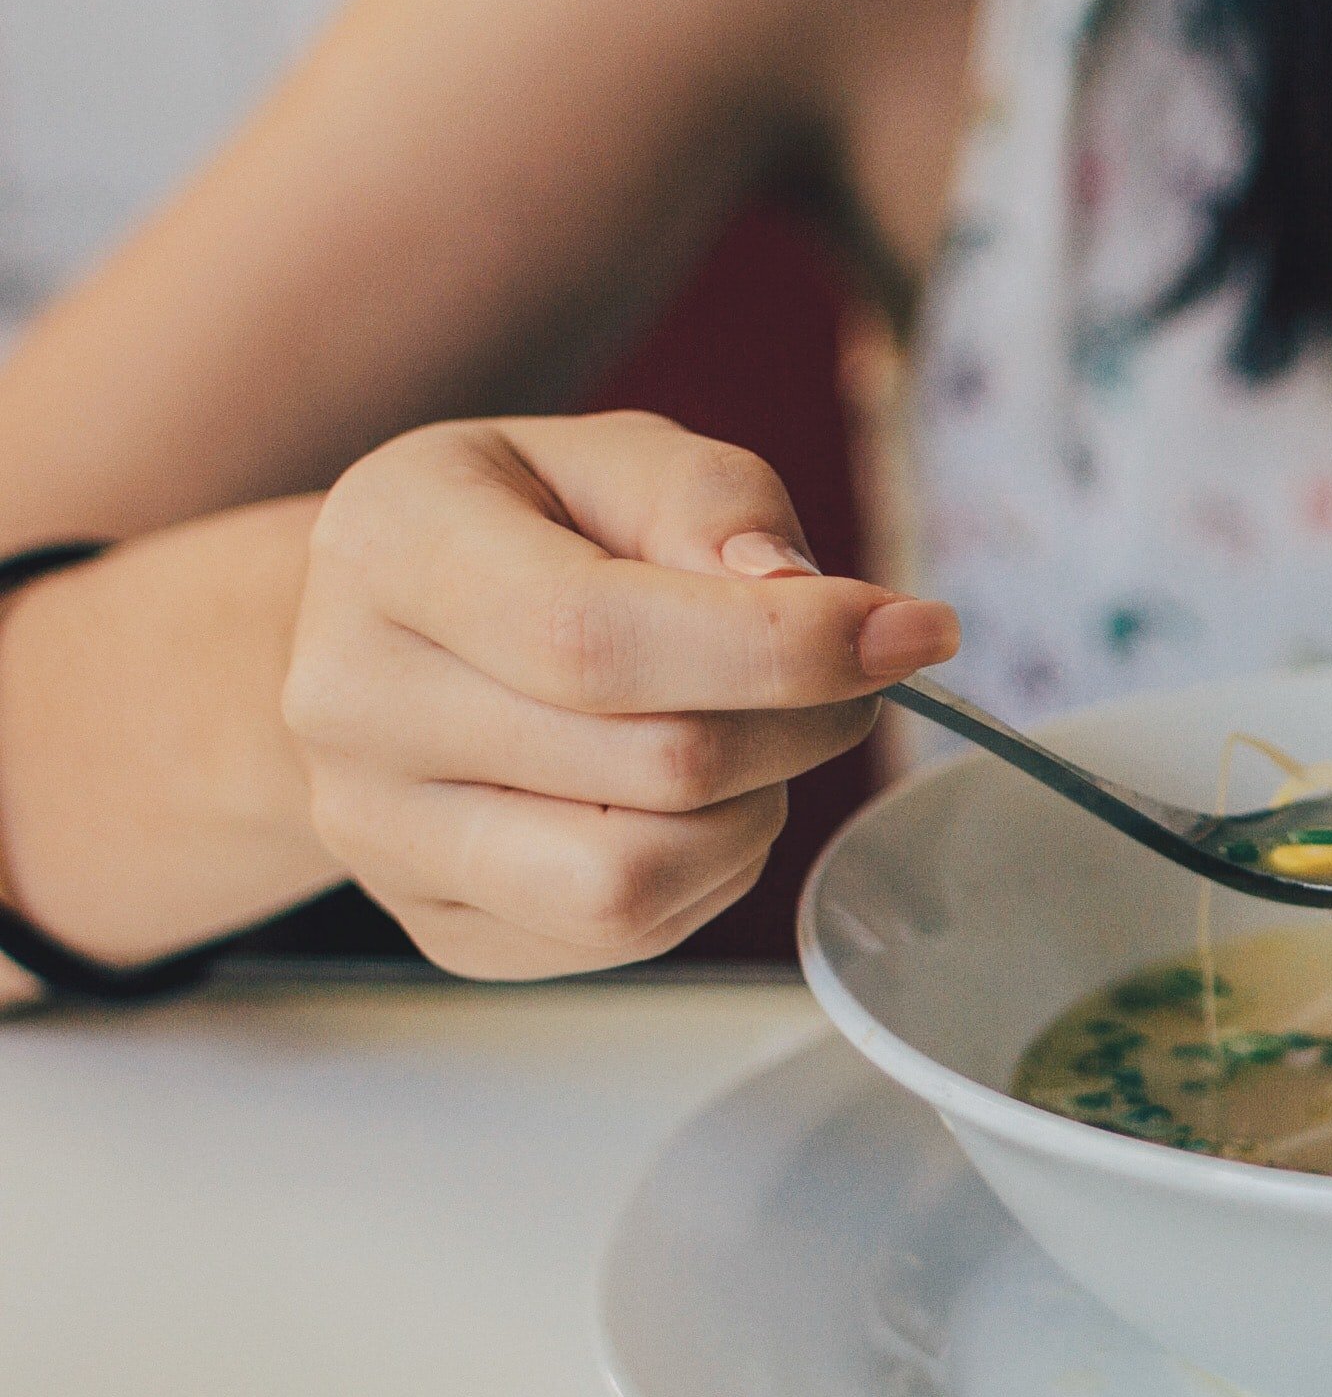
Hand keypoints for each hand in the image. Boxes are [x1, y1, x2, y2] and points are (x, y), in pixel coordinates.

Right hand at [281, 411, 957, 977]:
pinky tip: (695, 805)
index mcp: (391, 550)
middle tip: (846, 680)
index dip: (783, 649)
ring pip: (636, 881)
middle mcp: (356, 703)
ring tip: (754, 742)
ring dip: (753, 812)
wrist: (381, 634)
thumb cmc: (523, 534)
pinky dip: (707, 874)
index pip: (599, 637)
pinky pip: (625, 937)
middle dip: (801, 724)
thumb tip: (800, 595)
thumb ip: (711, 502)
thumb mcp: (611, 459)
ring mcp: (383, 832)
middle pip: (653, 765)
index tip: (910, 631)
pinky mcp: (440, 925)